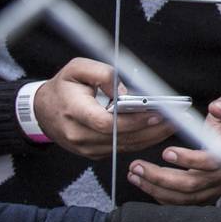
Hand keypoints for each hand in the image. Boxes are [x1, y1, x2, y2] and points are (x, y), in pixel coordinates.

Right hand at [32, 57, 174, 158]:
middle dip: (152, 128)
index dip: (134, 120)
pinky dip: (142, 140)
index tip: (157, 112)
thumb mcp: (77, 68)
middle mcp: (79, 135)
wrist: (43, 111)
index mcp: (74, 112)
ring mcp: (86, 148)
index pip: (107, 122)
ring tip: (175, 123)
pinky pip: (122, 148)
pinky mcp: (93, 153)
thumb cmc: (63, 86)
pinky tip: (159, 130)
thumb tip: (125, 92)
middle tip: (177, 118)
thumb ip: (102, 74)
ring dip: (152, 136)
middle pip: (122, 137)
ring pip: (125, 146)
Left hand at [128, 96, 220, 204]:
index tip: (166, 152)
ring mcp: (213, 190)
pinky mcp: (204, 197)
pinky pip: (181, 203)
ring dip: (155, 188)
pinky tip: (145, 185)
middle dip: (160, 177)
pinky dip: (161, 197)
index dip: (188, 159)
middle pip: (190, 184)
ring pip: (183, 197)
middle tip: (137, 166)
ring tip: (134, 175)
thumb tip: (216, 107)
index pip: (210, 161)